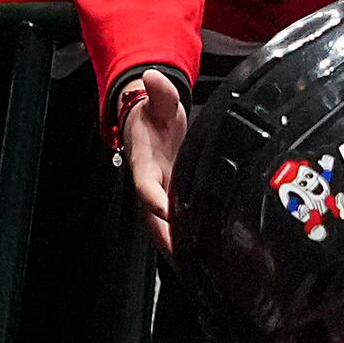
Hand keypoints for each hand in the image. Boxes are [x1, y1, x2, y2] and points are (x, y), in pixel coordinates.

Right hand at [120, 70, 187, 254]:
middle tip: (184, 256)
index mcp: (145, 162)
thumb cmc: (153, 115)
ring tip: (194, 265)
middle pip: (153, 216)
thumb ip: (160, 93)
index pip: (147, 184)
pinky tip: (199, 254)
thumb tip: (152, 77)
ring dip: (174, 245)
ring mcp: (158, 193)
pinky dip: (182, 239)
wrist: (144, 123)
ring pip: (161, 225)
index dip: (155, 198)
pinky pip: (173, 223)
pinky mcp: (169, 198)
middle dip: (166, 236)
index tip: (164, 210)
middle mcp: (150, 183)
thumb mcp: (160, 102)